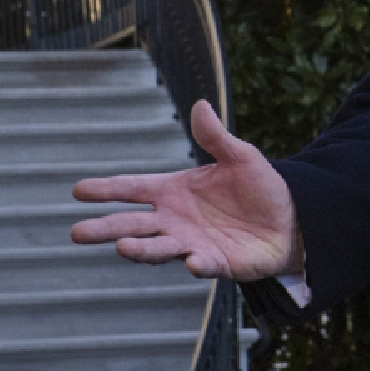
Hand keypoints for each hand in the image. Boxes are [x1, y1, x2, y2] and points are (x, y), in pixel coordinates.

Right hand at [71, 100, 302, 280]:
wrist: (292, 218)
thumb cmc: (259, 188)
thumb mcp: (240, 157)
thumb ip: (216, 137)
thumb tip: (201, 105)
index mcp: (173, 191)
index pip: (132, 189)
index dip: (106, 189)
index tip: (78, 190)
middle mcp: (175, 219)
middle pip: (132, 224)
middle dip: (106, 228)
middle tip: (78, 232)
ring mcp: (191, 242)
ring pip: (157, 248)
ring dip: (140, 249)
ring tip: (122, 246)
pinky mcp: (216, 262)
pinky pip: (202, 264)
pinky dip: (196, 265)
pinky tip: (191, 262)